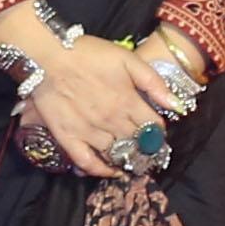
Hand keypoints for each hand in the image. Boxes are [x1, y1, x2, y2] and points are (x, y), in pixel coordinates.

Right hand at [17, 26, 169, 178]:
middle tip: (147, 146)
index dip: (159, 129)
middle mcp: (111, 121)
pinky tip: (111, 171)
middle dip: (146, 146)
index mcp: (128, 102)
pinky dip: (101, 170)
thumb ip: (153, 82)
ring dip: (127, 158)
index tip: (157, 129)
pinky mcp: (69, 138)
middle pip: (137, 143)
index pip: (153, 126)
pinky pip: (87, 162)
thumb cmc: (88, 54)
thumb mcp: (127, 59)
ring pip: (116, 154)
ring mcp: (89, 132)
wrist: (48, 56)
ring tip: (132, 157)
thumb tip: (176, 105)